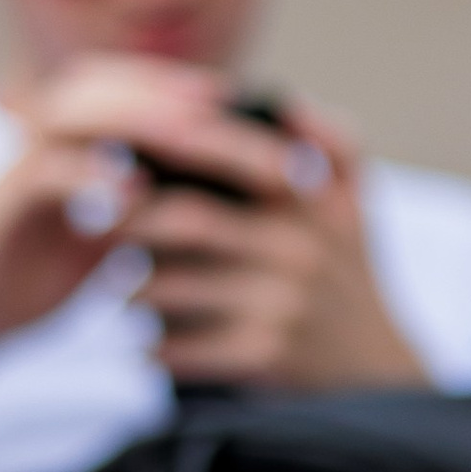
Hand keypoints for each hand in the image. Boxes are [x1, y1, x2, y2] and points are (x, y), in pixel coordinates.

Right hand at [0, 60, 238, 389]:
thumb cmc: (40, 275)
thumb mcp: (107, 232)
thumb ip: (146, 202)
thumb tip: (218, 188)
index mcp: (62, 142)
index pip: (117, 85)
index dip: (169, 82)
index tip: (230, 94)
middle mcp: (35, 144)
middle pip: (98, 86)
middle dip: (162, 90)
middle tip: (219, 103)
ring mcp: (13, 171)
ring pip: (72, 117)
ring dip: (135, 119)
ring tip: (190, 132)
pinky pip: (42, 177)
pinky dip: (89, 178)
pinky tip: (134, 193)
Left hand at [126, 98, 426, 391]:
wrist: (375, 369)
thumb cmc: (349, 275)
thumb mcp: (355, 206)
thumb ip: (334, 144)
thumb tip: (287, 102)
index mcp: (310, 202)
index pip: (229, 159)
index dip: (169, 152)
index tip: (121, 154)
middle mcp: (296, 248)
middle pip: (186, 222)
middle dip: (131, 222)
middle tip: (95, 222)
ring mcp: (280, 303)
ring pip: (174, 287)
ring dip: (131, 289)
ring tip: (113, 286)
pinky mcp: (264, 354)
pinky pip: (184, 347)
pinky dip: (153, 346)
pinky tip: (142, 343)